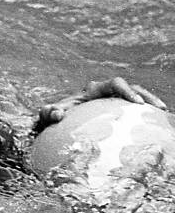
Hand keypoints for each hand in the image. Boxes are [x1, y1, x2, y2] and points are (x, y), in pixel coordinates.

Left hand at [38, 77, 166, 126]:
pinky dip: (144, 117)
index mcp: (93, 89)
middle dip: (145, 96)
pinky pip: (133, 113)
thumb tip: (56, 114)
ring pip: (136, 99)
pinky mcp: (116, 112)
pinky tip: (156, 129)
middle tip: (156, 108)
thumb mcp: (48, 115)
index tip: (136, 102)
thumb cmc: (54, 116)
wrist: (57, 122)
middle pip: (132, 88)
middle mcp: (106, 93)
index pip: (115, 83)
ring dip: (150, 104)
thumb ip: (49, 112)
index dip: (127, 90)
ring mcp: (113, 102)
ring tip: (163, 114)